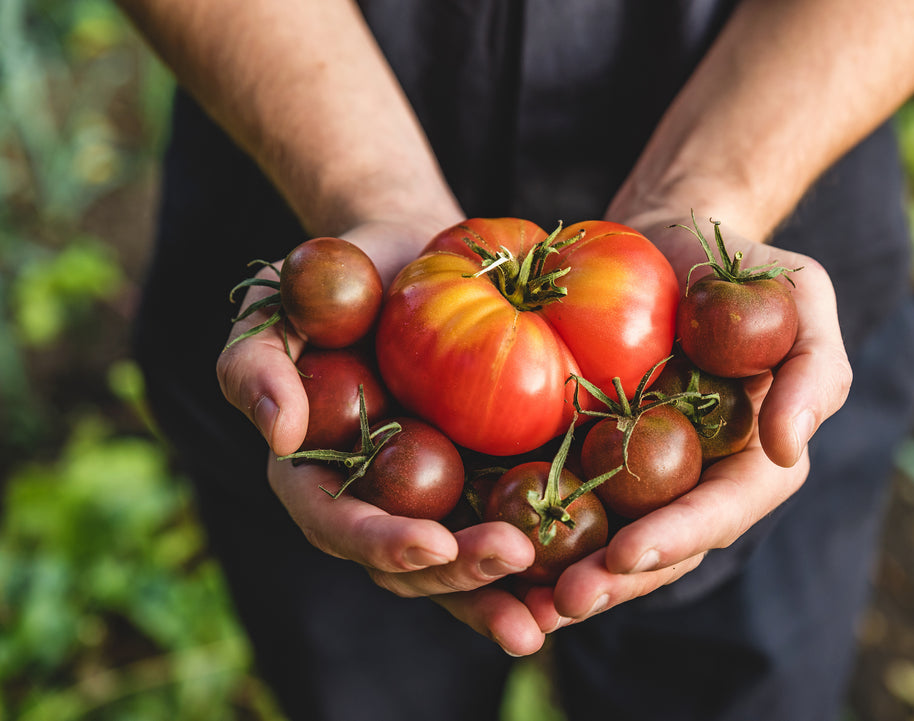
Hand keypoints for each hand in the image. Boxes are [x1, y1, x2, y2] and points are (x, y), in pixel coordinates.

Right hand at [216, 219, 549, 656]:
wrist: (410, 258)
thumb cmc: (333, 278)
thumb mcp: (274, 306)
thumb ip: (254, 365)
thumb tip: (276, 436)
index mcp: (317, 477)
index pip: (339, 525)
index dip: (381, 543)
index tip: (434, 544)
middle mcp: (377, 502)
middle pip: (409, 564)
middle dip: (459, 576)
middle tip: (513, 558)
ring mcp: (435, 497)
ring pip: (463, 567)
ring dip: (504, 594)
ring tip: (556, 611)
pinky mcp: (486, 479)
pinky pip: (511, 527)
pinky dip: (545, 562)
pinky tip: (587, 574)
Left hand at [521, 217, 851, 629]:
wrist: (668, 244)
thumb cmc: (745, 267)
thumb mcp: (802, 296)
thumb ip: (814, 369)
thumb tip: (788, 448)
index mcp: (752, 460)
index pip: (722, 510)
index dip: (680, 535)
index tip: (631, 553)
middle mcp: (695, 482)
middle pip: (659, 547)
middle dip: (615, 580)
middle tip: (564, 603)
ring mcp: (639, 475)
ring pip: (606, 541)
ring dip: (568, 578)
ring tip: (522, 609)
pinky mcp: (589, 454)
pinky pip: (562, 499)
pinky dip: (531, 531)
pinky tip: (491, 553)